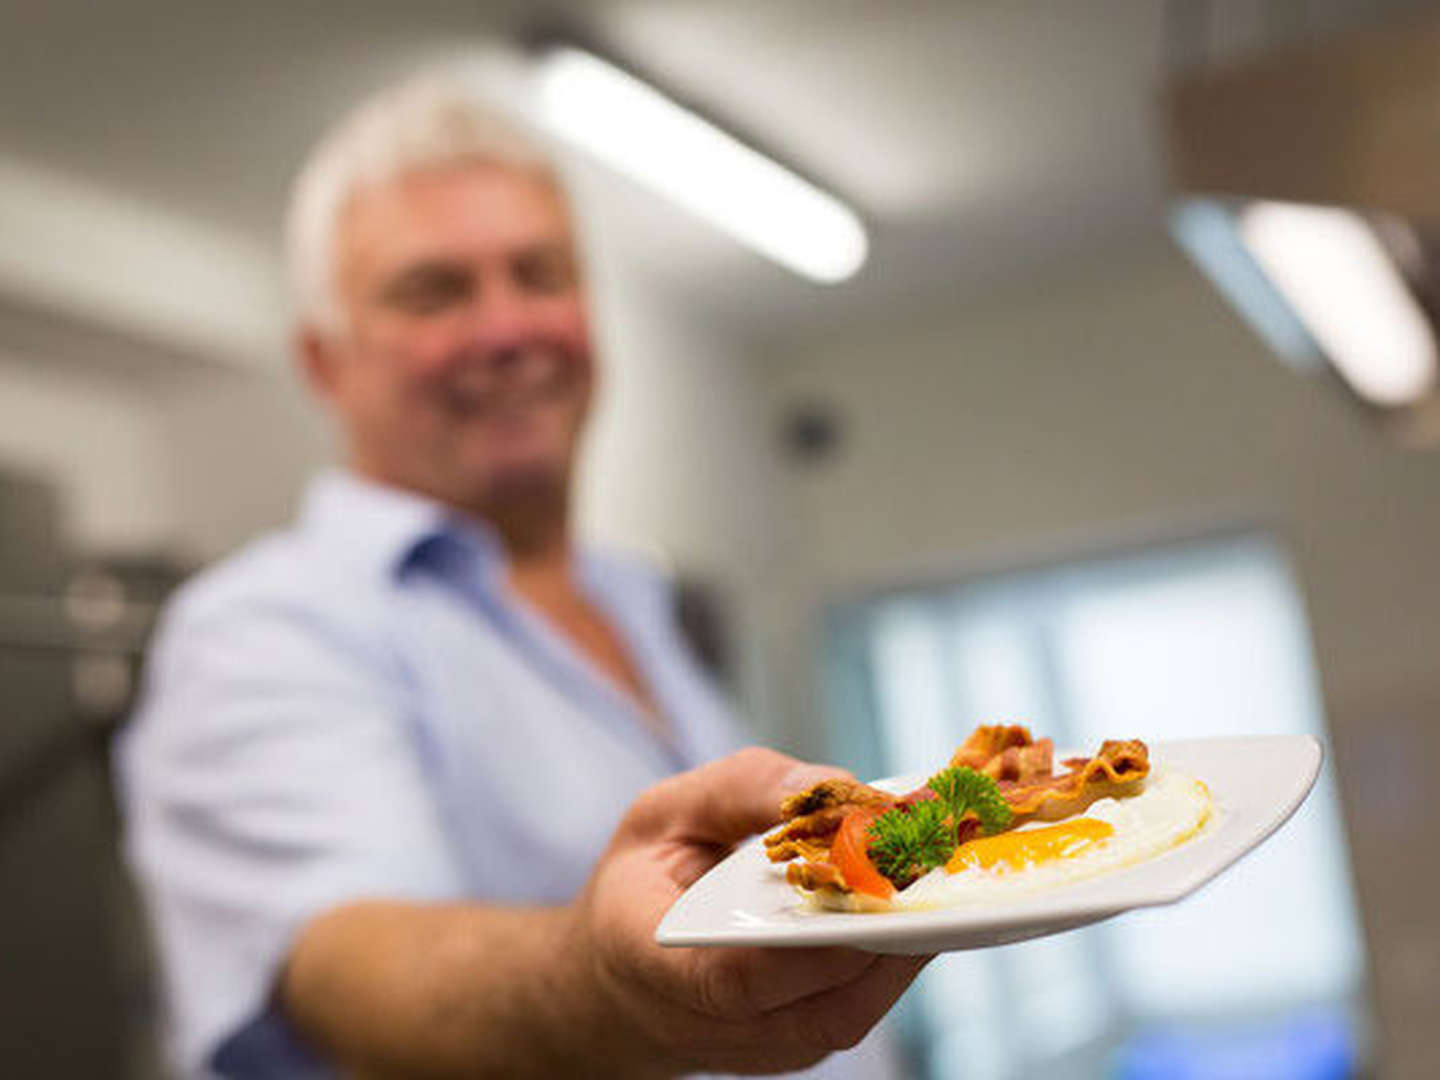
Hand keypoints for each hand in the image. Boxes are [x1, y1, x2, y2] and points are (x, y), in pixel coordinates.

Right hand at [564, 747, 931, 1076]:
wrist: (616, 983)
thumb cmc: (639, 885)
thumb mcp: (660, 813)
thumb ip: (738, 792)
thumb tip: (839, 786)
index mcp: (656, 967)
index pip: (740, 978)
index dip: (813, 936)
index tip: (870, 873)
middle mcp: (716, 1027)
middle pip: (823, 1000)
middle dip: (886, 926)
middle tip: (936, 855)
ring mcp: (767, 1047)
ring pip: (856, 1007)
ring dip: (906, 938)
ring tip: (942, 866)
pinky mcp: (804, 1043)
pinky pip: (862, 1001)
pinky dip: (897, 947)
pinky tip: (922, 893)